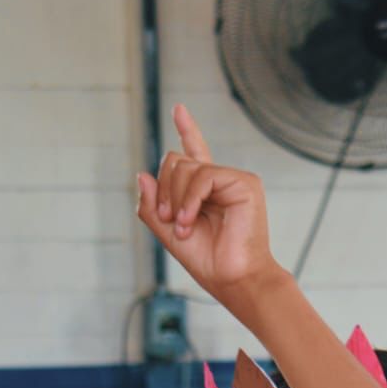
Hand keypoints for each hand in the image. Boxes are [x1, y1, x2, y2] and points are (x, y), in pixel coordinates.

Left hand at [136, 105, 283, 313]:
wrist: (233, 278)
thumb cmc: (207, 260)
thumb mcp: (168, 232)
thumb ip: (152, 205)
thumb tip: (141, 174)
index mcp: (205, 190)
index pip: (194, 153)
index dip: (187, 129)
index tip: (179, 109)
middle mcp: (221, 181)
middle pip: (176, 160)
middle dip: (163, 190)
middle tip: (168, 219)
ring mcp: (234, 179)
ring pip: (186, 167)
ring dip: (175, 199)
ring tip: (183, 227)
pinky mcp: (245, 183)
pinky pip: (203, 176)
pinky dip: (189, 199)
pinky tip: (190, 220)